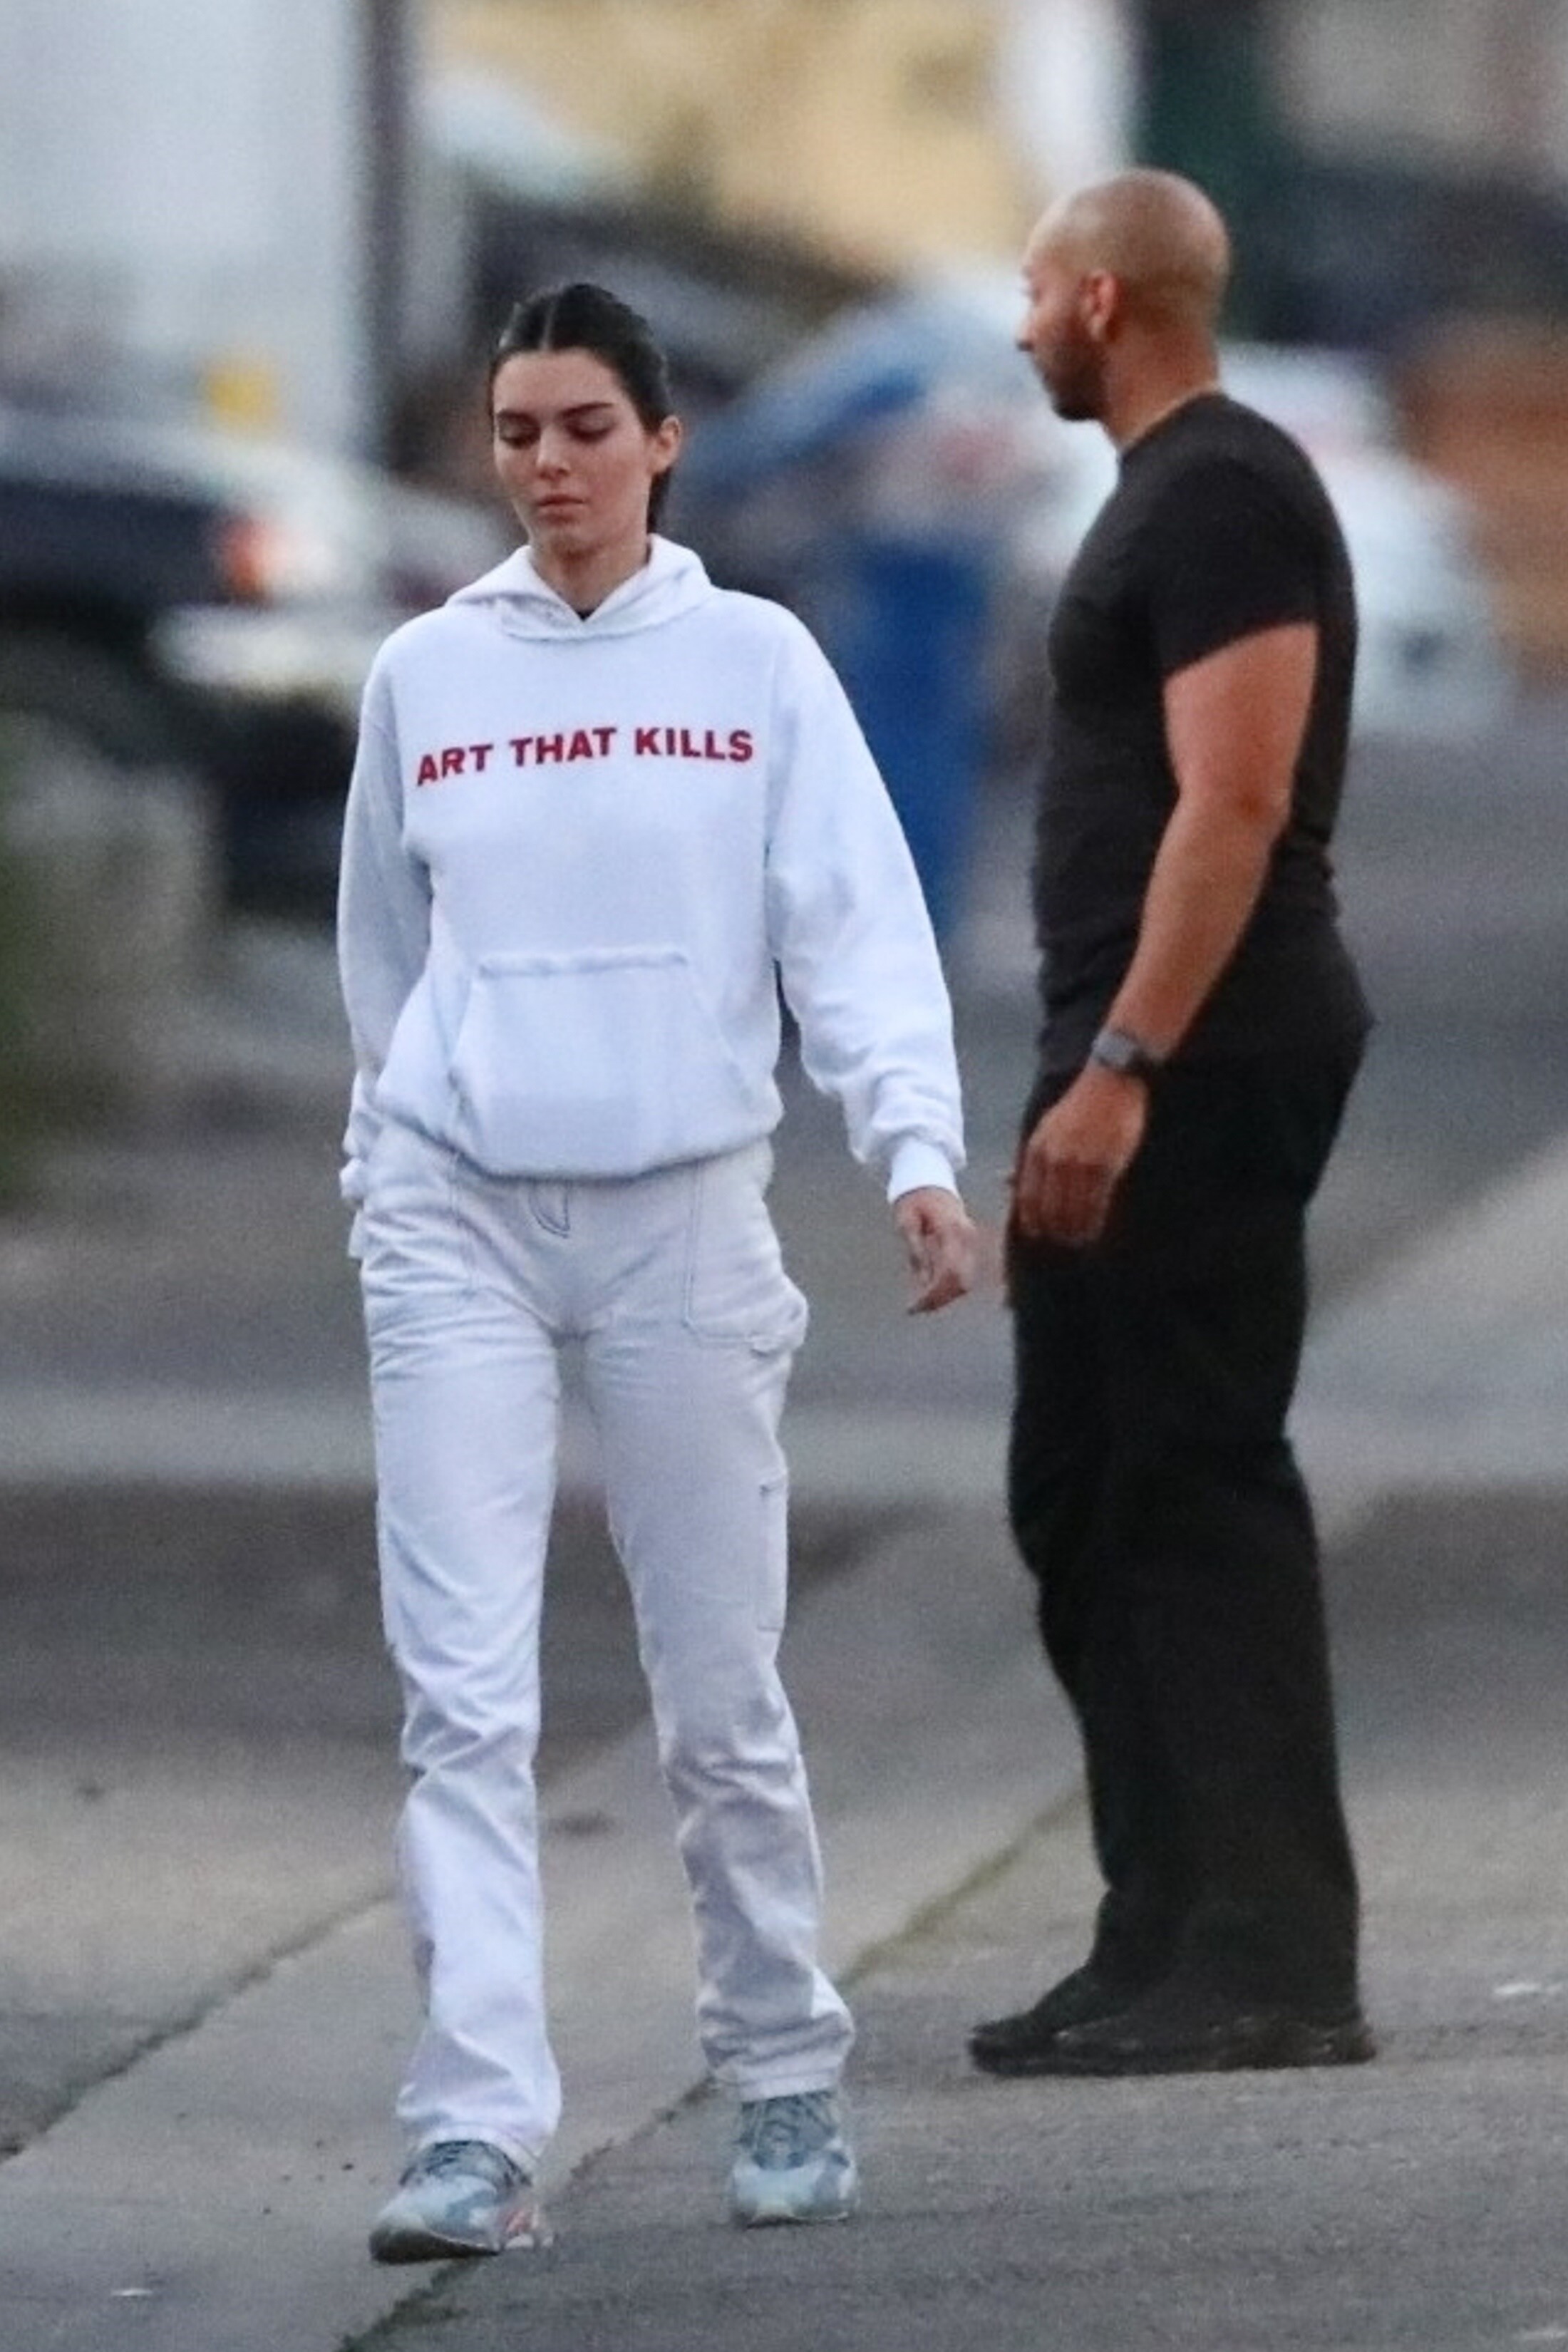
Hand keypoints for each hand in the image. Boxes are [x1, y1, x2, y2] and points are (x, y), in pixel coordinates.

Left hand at [893, 1186, 977, 1313]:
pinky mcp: (968, 1245)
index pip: (949, 1273)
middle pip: (961, 1282)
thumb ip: (916, 1250)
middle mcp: (967, 1237)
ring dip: (944, 1295)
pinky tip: (927, 1291)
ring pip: (965, 1281)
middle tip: (915, 1309)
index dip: (933, 1294)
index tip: (914, 1306)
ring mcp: (971, 1241)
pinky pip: (963, 1273)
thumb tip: (923, 1281)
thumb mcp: (906, 1221)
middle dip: (939, 1300)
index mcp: (952, 1230)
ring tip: (920, 1303)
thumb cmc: (914, 1198)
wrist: (929, 1178)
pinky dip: (947, 1286)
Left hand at [1011, 1066, 1148, 1246]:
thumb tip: (1004, 1181)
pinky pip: (1097, 1201)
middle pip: (1050, 1208)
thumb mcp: (1046, 1129)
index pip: (1028, 1197)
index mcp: (1036, 1149)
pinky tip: (1096, 1228)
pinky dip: (1095, 1219)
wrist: (1110, 1081)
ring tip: (1080, 1241)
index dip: (1032, 1220)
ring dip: (1076, 1230)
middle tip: (1062, 1243)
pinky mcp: (1105, 1164)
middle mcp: (1054, 1159)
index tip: (1038, 1234)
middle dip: (1055, 1230)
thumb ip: (1029, 1159)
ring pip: (1074, 1209)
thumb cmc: (1078, 1106)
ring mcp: (1080, 1162)